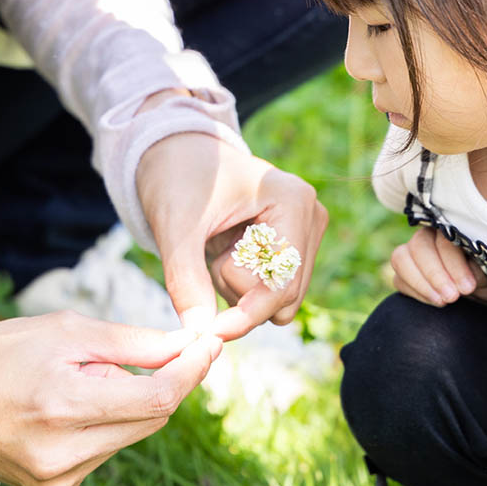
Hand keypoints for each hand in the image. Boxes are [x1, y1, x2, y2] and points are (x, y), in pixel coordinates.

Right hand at [0, 311, 220, 485]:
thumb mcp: (70, 330)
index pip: (158, 398)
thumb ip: (135, 342)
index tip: (212, 343)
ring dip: (135, 400)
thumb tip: (190, 344)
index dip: (193, 369)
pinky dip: (111, 422)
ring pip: (132, 434)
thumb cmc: (4, 351)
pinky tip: (78, 403)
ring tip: (93, 375)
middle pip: (152, 418)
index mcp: (65, 406)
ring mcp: (58, 479)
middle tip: (171, 346)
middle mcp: (64, 453)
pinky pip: (107, 450)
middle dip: (170, 380)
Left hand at [136, 132, 327, 339]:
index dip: (248, 312)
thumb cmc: (177, 177)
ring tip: (219, 250)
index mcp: (292, 200)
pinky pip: (276, 289)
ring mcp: (307, 228)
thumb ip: (186, 278)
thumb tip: (199, 333)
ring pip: (282, 298)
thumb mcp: (175, 226)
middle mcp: (311, 213)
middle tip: (210, 259)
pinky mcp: (297, 242)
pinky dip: (246, 285)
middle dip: (241, 293)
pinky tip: (228, 253)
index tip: (212, 333)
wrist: (178, 152)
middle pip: (286, 295)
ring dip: (242, 291)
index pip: (282, 280)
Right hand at [390, 226, 486, 305]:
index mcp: (450, 228)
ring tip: (442, 301)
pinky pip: (399, 279)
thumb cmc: (485, 276)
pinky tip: (435, 301)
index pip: (444, 240)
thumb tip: (467, 274)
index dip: (453, 264)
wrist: (479, 292)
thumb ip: (477, 269)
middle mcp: (428, 235)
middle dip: (435, 274)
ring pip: (401, 259)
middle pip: (419, 246)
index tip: (467, 288)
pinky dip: (416, 292)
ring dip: (420, 283)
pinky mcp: (403, 274)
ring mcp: (411, 253)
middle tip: (453, 297)